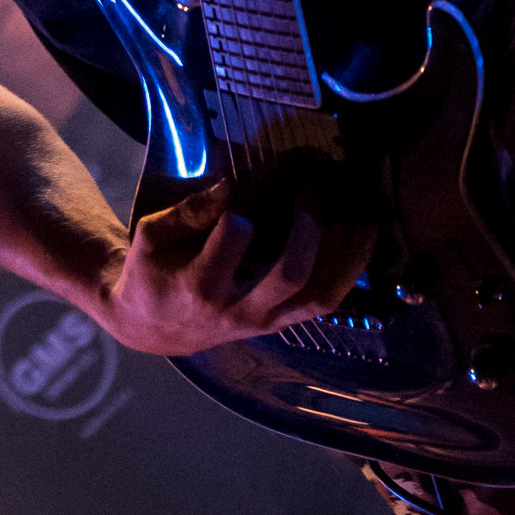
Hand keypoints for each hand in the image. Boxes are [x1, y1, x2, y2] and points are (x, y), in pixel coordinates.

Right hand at [83, 179, 373, 356]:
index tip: (238, 190)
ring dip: (347, 257)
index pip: (233, 241)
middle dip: (310, 230)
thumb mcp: (151, 238)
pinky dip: (347, 272)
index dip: (241, 210)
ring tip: (363, 219)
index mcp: (200, 287)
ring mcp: (266, 321)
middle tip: (311, 193)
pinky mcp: (281, 323)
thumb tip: (231, 185)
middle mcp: (239, 310)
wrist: (153, 329)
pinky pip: (324, 303)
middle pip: (291, 275)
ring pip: (321, 296)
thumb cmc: (150, 275)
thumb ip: (188, 212)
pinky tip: (359, 241)